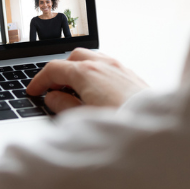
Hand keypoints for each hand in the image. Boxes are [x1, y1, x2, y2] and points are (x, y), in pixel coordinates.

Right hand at [26, 48, 147, 112]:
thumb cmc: (121, 123)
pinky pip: (107, 66)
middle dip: (60, 71)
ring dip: (78, 70)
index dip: (40, 80)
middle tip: (53, 89)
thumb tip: (53, 98)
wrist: (156, 130)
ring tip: (74, 89)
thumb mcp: (82, 118)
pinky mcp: (131, 76)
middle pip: (73, 57)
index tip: (33, 91)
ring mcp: (119, 68)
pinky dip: (95, 73)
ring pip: (92, 58)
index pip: (54, 69)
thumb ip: (63, 105)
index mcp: (86, 72)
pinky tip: (95, 90)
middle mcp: (103, 65)